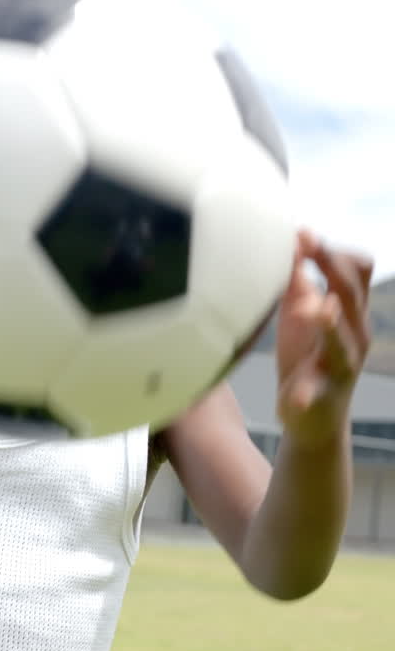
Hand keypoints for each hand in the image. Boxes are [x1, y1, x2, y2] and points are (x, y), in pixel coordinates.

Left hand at [276, 230, 372, 448]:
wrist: (314, 416)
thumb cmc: (308, 354)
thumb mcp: (300, 312)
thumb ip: (297, 281)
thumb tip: (292, 241)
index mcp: (351, 311)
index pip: (358, 270)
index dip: (333, 251)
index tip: (304, 233)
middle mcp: (354, 335)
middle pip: (352, 294)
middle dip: (330, 267)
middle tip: (305, 247)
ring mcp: (340, 366)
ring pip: (342, 342)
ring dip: (328, 323)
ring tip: (315, 309)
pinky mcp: (321, 396)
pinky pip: (316, 392)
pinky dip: (305, 393)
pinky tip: (295, 395)